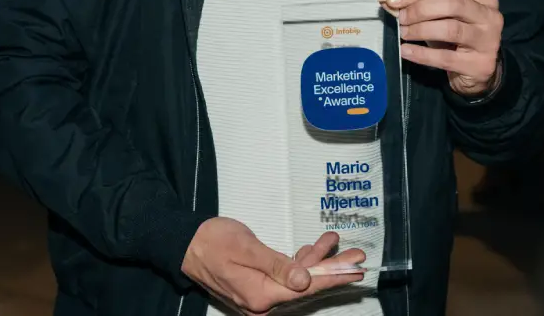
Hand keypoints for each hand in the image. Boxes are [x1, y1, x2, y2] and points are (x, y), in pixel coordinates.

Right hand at [182, 219, 363, 315]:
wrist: (187, 244)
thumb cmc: (214, 242)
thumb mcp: (247, 249)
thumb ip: (277, 266)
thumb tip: (305, 281)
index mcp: (260, 295)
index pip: (306, 288)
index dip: (334, 278)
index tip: (356, 270)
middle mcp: (262, 302)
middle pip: (306, 286)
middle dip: (333, 269)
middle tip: (357, 255)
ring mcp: (259, 296)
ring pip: (298, 279)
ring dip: (316, 261)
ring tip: (333, 241)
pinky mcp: (258, 286)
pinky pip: (286, 276)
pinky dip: (300, 262)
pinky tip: (310, 249)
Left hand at [379, 0, 503, 97]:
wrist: (478, 72)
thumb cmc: (457, 39)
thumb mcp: (438, 17)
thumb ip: (413, 3)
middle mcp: (490, 16)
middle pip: (452, 4)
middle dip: (421, 9)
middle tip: (401, 18)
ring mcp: (488, 41)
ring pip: (450, 29)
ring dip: (421, 30)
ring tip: (403, 33)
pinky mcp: (479, 65)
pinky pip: (445, 57)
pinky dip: (422, 54)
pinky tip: (406, 51)